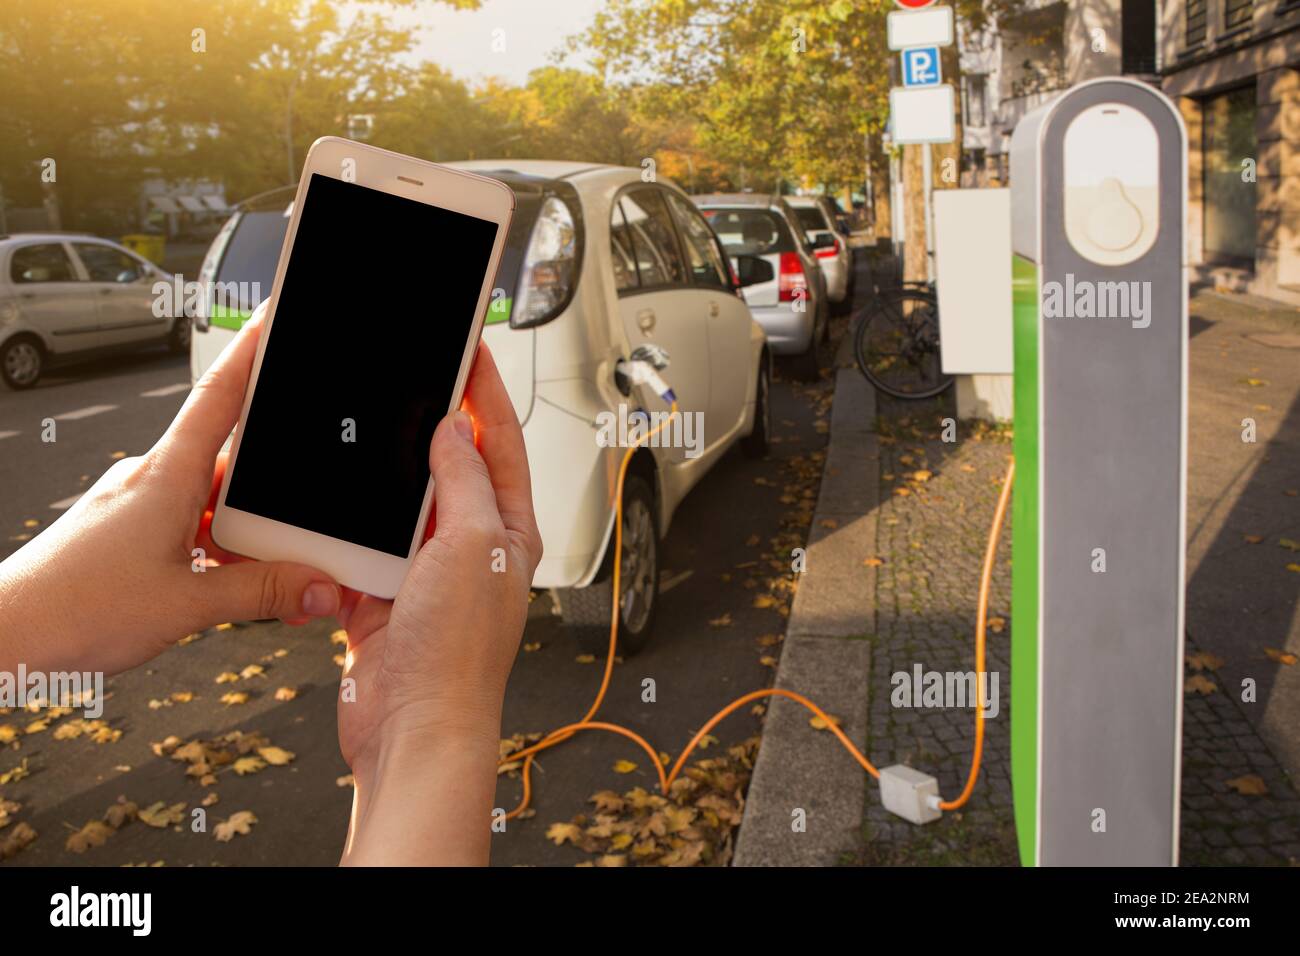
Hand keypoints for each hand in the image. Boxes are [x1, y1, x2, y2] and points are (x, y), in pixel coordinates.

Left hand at [0, 306, 341, 676]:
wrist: (6, 635)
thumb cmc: (73, 607)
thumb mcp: (188, 605)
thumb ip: (263, 592)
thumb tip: (318, 586)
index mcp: (168, 475)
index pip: (221, 394)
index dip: (253, 348)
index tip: (276, 311)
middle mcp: (152, 478)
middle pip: (233, 460)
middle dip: (273, 495)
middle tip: (302, 534)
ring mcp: (138, 503)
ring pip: (213, 500)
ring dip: (243, 534)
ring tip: (260, 578)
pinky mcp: (127, 530)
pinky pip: (188, 523)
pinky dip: (216, 549)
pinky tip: (222, 583)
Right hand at [337, 342, 542, 865]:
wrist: (412, 730)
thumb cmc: (457, 655)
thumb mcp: (471, 546)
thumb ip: (462, 482)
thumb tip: (455, 430)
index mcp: (509, 533)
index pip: (501, 445)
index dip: (487, 394)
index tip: (469, 350)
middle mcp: (471, 550)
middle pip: (449, 469)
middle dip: (430, 425)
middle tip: (410, 378)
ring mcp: (424, 575)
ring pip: (399, 507)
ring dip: (381, 479)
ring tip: (366, 437)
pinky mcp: (381, 599)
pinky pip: (359, 550)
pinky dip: (344, 533)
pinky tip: (333, 512)